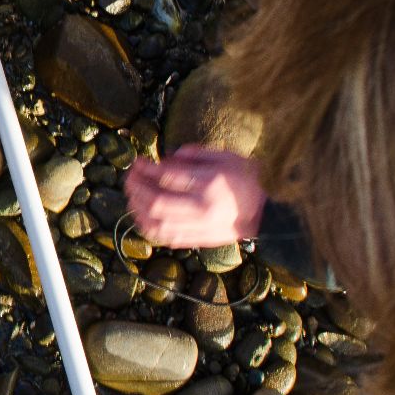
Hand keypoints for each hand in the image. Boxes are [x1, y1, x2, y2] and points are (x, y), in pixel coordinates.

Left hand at [125, 144, 266, 247]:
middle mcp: (203, 208)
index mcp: (210, 184)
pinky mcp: (197, 240)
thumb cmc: (245, 180)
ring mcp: (199, 227)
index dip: (147, 168)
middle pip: (157, 202)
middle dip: (136, 187)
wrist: (265, 214)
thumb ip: (195, 154)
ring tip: (131, 193)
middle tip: (129, 175)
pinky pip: (164, 237)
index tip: (139, 161)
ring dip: (137, 207)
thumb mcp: (226, 157)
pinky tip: (140, 213)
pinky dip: (147, 226)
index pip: (168, 177)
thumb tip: (166, 158)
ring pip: (156, 223)